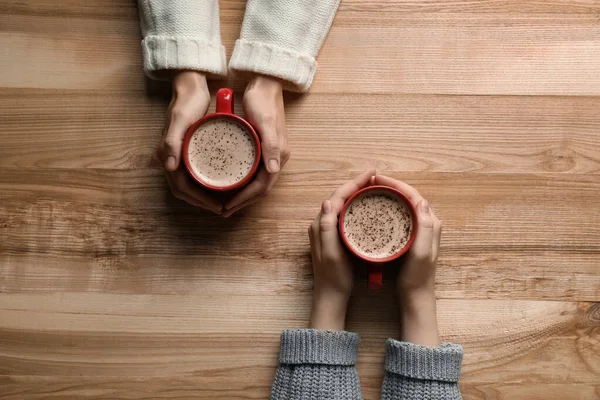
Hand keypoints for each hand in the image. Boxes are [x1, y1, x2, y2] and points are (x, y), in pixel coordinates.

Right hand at [161, 71, 221, 213]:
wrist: (189, 86)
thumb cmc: (186, 102)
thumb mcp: (181, 120)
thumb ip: (172, 142)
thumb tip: (168, 166)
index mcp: (167, 154)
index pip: (181, 187)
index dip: (199, 200)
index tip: (218, 206)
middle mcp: (170, 158)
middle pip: (185, 190)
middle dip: (203, 202)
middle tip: (224, 208)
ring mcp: (179, 155)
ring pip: (190, 184)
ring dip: (204, 196)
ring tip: (224, 201)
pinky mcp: (188, 150)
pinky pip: (196, 174)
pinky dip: (206, 183)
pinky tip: (221, 184)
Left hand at [222, 75, 290, 217]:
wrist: (265, 83)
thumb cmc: (263, 101)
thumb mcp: (266, 123)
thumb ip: (271, 147)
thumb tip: (273, 171)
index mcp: (278, 155)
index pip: (263, 186)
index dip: (246, 199)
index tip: (228, 207)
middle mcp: (276, 157)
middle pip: (260, 188)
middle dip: (243, 201)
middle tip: (224, 211)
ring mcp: (269, 153)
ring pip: (257, 182)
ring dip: (243, 194)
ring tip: (225, 202)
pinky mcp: (261, 147)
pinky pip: (253, 172)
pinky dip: (242, 181)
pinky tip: (230, 182)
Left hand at [308, 169, 375, 329]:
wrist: (330, 296)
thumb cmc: (334, 277)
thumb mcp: (331, 253)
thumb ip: (327, 228)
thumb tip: (328, 201)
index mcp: (320, 224)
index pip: (338, 195)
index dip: (354, 182)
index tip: (371, 173)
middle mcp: (321, 223)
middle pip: (340, 196)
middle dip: (356, 183)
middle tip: (375, 175)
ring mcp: (326, 229)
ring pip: (343, 203)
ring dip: (356, 192)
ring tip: (373, 185)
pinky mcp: (333, 235)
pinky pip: (345, 213)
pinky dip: (355, 205)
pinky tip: (366, 205)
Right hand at [374, 175, 440, 345]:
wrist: (416, 296)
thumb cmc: (417, 276)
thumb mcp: (421, 252)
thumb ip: (426, 227)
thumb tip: (422, 201)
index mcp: (431, 223)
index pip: (413, 195)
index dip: (396, 184)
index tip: (377, 179)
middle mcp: (427, 223)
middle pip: (407, 196)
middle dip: (390, 186)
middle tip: (370, 182)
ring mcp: (418, 229)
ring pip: (402, 205)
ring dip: (388, 195)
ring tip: (370, 191)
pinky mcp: (410, 236)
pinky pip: (398, 215)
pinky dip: (387, 208)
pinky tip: (375, 209)